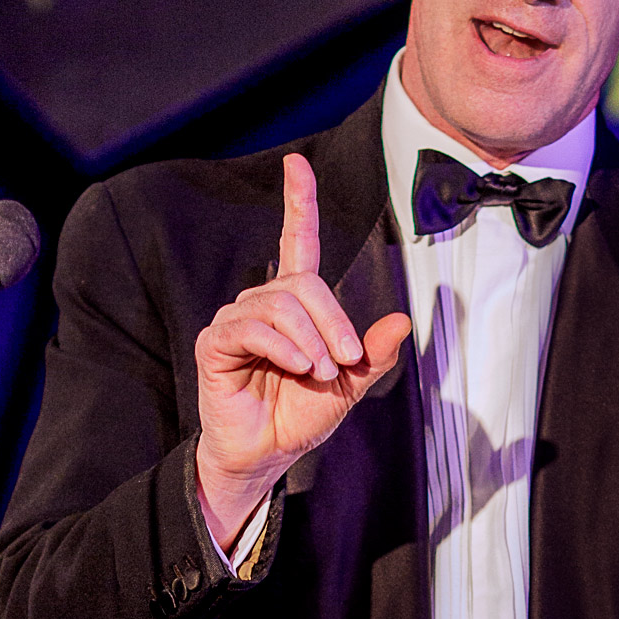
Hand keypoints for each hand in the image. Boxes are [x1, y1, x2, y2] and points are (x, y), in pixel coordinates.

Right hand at [193, 152, 410, 548]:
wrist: (267, 453)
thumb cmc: (301, 415)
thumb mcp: (350, 385)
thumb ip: (373, 353)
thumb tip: (403, 320)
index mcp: (296, 306)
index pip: (295, 241)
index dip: (297, 202)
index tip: (296, 164)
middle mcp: (264, 304)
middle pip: (303, 284)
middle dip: (333, 321)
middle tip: (345, 362)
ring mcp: (236, 321)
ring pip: (282, 305)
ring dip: (311, 341)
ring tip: (318, 374)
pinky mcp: (215, 342)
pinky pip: (251, 327)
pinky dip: (283, 346)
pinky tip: (297, 367)